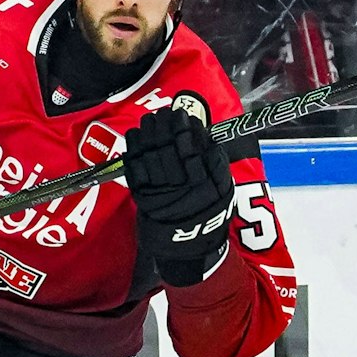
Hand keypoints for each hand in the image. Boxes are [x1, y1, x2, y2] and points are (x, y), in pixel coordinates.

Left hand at [125, 107, 234, 286]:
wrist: (187, 243)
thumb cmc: (208, 212)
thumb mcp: (223, 189)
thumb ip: (217, 164)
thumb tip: (207, 138)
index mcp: (202, 181)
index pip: (191, 148)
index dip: (184, 129)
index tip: (181, 114)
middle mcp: (179, 184)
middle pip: (168, 148)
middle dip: (164, 127)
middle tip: (162, 113)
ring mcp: (158, 190)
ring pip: (151, 156)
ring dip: (148, 134)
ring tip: (149, 120)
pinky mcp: (142, 196)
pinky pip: (134, 170)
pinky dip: (133, 151)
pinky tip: (134, 135)